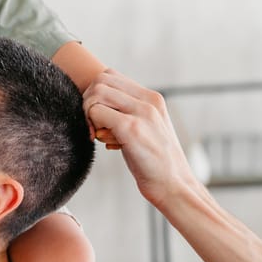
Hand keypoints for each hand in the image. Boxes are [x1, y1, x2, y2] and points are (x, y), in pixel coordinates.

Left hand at [82, 70, 197, 209]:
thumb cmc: (154, 162)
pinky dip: (91, 125)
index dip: (96, 94)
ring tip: (97, 133)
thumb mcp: (145, 129)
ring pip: (97, 93)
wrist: (173, 185)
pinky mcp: (132, 128)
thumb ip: (127, 114)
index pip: (111, 76)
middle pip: (100, 80)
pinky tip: (103, 142)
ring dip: (88, 112)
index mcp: (152, 98)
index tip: (97, 116)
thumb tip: (96, 110)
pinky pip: (97, 112)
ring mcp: (141, 113)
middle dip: (88, 100)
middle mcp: (148, 101)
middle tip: (93, 124)